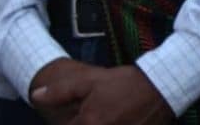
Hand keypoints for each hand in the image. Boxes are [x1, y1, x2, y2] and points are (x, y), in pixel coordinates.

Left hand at [33, 64, 170, 124]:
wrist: (163, 85)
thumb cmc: (126, 83)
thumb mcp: (91, 80)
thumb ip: (61, 91)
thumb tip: (36, 96)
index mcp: (87, 123)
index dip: (69, 123)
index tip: (77, 116)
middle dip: (82, 123)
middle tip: (95, 113)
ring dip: (101, 123)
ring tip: (108, 115)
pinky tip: (119, 120)